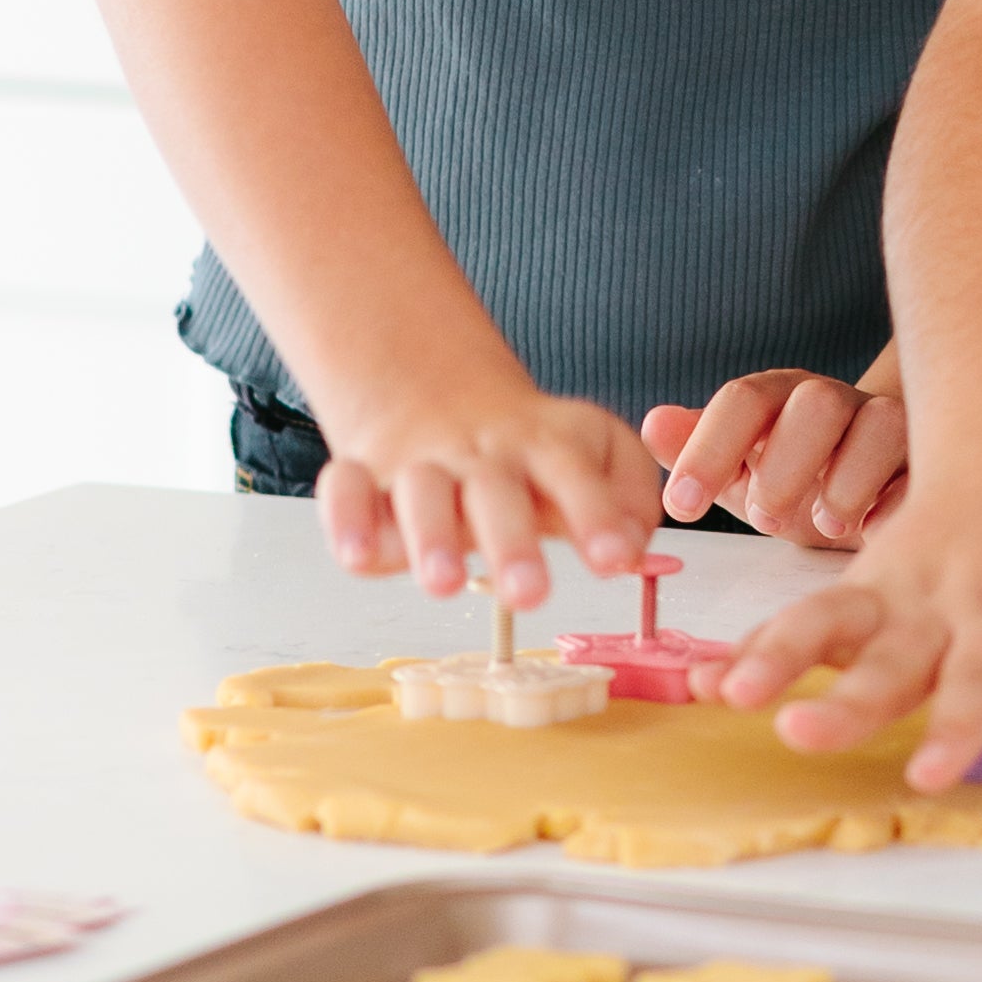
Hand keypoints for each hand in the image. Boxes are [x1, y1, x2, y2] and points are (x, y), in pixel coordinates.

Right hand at [313, 385, 664, 613]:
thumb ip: (628, 496)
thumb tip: (638, 548)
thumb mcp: (592, 448)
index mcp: (544, 443)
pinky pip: (343, 488)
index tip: (618, 560)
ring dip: (432, 536)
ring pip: (421, 490)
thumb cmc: (527, 448)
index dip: (597, 514)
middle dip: (512, 542)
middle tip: (530, 594)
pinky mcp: (362, 474)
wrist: (434, 388)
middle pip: (495, 490)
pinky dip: (344, 519)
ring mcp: (419, 462)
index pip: (574, 472)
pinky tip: (360, 556)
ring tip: (446, 584)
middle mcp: (481, 453)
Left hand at [643, 366, 909, 546]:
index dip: (710, 449)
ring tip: (825, 527)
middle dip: (787, 464)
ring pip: (881, 423)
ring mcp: (885, 424)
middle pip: (816, 403)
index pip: (743, 399)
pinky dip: (898, 502)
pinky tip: (873, 534)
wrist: (861, 489)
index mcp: (779, 398)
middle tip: (764, 518)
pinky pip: (925, 469)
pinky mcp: (924, 461)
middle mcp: (834, 401)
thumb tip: (652, 424)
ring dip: (848, 480)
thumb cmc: (790, 478)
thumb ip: (695, 449)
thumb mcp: (737, 470)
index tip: (683, 507)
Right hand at [719, 460, 981, 795]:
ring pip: (824, 623)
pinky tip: (704, 680)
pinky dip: (749, 647)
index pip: (979, 678)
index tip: (927, 772)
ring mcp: (889, 594)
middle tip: (801, 735)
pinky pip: (797, 617)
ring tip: (729, 693)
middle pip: (887, 660)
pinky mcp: (857, 589)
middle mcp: (938, 607)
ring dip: (776, 658)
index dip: (954, 726)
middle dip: (844, 702)